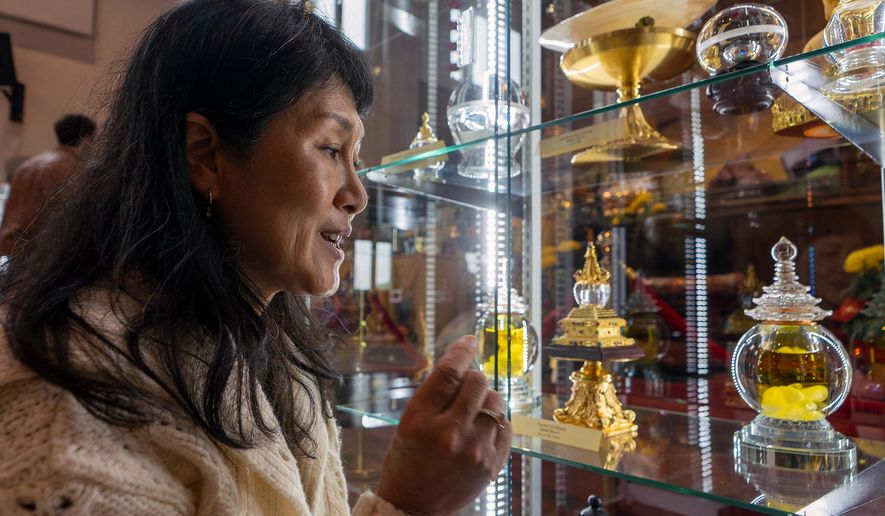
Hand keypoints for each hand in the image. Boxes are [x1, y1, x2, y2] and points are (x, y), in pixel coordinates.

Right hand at [376, 335, 511, 515]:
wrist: (413, 507)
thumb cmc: (407, 461)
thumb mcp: (408, 423)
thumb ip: (434, 395)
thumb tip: (462, 363)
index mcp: (419, 420)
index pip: (448, 372)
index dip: (461, 350)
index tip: (469, 340)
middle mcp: (448, 433)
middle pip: (477, 381)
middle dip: (473, 378)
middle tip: (465, 388)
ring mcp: (473, 450)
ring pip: (496, 401)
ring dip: (486, 399)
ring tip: (473, 411)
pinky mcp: (491, 464)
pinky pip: (505, 425)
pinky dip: (497, 420)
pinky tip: (483, 427)